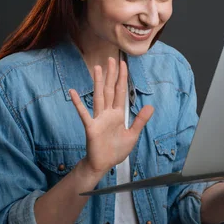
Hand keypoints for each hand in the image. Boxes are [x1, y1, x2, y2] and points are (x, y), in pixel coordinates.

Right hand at [69, 57, 153, 174]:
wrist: (103, 165)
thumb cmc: (115, 150)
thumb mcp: (132, 135)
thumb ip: (140, 120)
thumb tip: (150, 106)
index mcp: (117, 114)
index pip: (120, 92)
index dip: (122, 78)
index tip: (123, 64)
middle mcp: (107, 113)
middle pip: (109, 90)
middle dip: (111, 75)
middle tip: (111, 59)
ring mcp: (98, 119)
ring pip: (99, 96)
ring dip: (98, 82)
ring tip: (97, 68)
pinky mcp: (91, 127)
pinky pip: (84, 114)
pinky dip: (78, 103)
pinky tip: (72, 92)